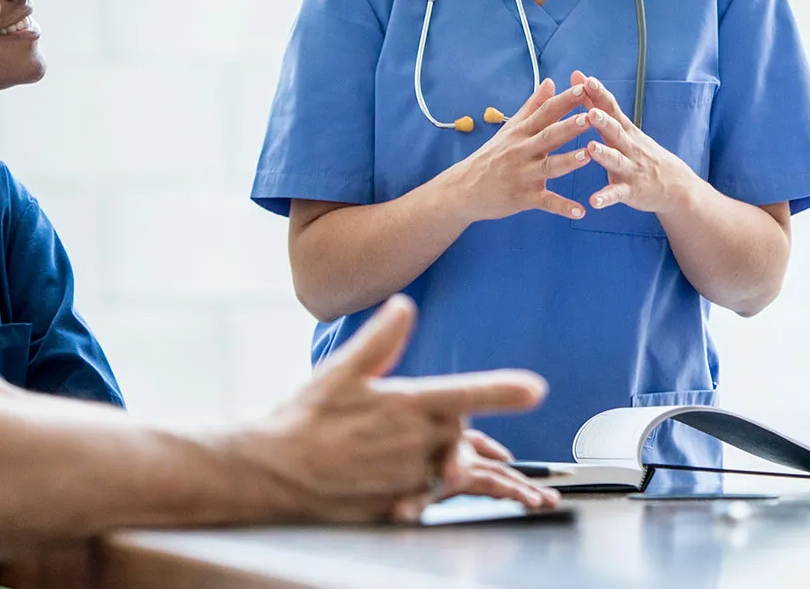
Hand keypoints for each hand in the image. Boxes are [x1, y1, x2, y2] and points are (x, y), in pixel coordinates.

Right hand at [253, 296, 547, 522]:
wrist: (273, 473)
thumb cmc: (306, 420)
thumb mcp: (341, 371)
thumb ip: (380, 340)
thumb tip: (404, 305)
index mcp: (406, 406)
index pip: (465, 394)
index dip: (503, 391)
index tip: (537, 390)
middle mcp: (414, 444)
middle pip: (459, 429)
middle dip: (446, 422)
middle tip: (401, 419)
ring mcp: (409, 477)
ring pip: (447, 463)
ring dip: (437, 455)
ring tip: (396, 450)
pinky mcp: (401, 504)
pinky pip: (429, 493)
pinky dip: (421, 484)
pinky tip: (392, 476)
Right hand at [440, 78, 594, 222]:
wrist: (463, 189)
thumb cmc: (491, 156)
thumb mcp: (511, 129)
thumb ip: (533, 106)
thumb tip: (549, 81)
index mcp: (521, 132)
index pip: (545, 112)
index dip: (564, 100)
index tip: (583, 87)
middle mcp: (522, 151)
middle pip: (548, 136)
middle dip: (569, 126)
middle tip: (590, 117)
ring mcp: (522, 175)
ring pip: (548, 167)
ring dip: (568, 161)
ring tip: (588, 155)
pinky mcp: (522, 198)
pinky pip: (545, 202)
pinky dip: (562, 207)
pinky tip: (580, 211)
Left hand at [573, 71, 699, 215]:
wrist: (676, 186)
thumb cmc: (642, 152)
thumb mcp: (624, 128)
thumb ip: (598, 105)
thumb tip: (581, 79)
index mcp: (625, 130)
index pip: (612, 108)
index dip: (600, 95)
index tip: (586, 80)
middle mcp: (629, 147)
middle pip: (616, 131)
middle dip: (603, 121)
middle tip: (590, 112)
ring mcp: (631, 169)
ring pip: (616, 160)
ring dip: (604, 154)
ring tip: (591, 148)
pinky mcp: (631, 191)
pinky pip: (617, 195)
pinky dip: (605, 198)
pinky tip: (593, 202)